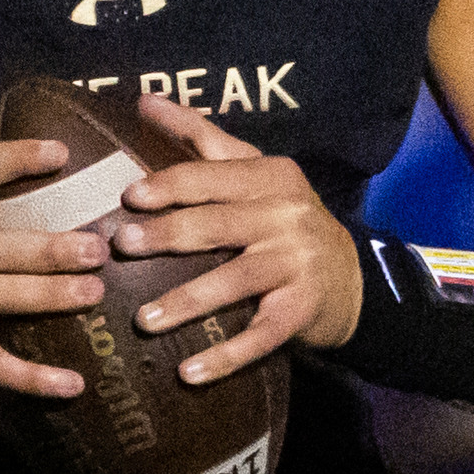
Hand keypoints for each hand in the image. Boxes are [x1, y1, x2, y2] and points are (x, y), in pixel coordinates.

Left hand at [120, 96, 362, 385]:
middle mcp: (287, 216)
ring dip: (187, 302)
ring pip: (235, 281)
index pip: (212, 175)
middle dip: (167, 234)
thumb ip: (199, 137)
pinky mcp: (302, 311)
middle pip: (218, 224)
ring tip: (144, 321)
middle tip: (122, 246)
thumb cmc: (281, 219)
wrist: (351, 279)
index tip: (129, 197)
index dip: (170, 184)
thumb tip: (143, 98)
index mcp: (270, 177)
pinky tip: (188, 374)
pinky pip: (260, 336)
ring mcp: (298, 264)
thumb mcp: (251, 171)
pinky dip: (225, 358)